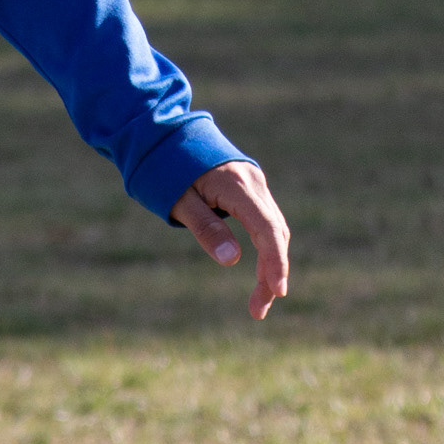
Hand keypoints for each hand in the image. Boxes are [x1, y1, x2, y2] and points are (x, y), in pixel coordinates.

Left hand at [170, 160, 289, 320]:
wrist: (165, 133)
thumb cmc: (166, 167)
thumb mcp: (179, 201)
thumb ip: (205, 228)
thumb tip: (232, 260)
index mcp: (237, 185)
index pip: (266, 229)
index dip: (275, 262)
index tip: (277, 291)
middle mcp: (254, 182)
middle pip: (275, 233)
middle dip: (271, 273)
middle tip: (257, 311)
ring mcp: (255, 184)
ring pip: (274, 229)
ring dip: (270, 265)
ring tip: (257, 302)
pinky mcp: (250, 188)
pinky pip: (266, 221)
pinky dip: (266, 248)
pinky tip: (260, 271)